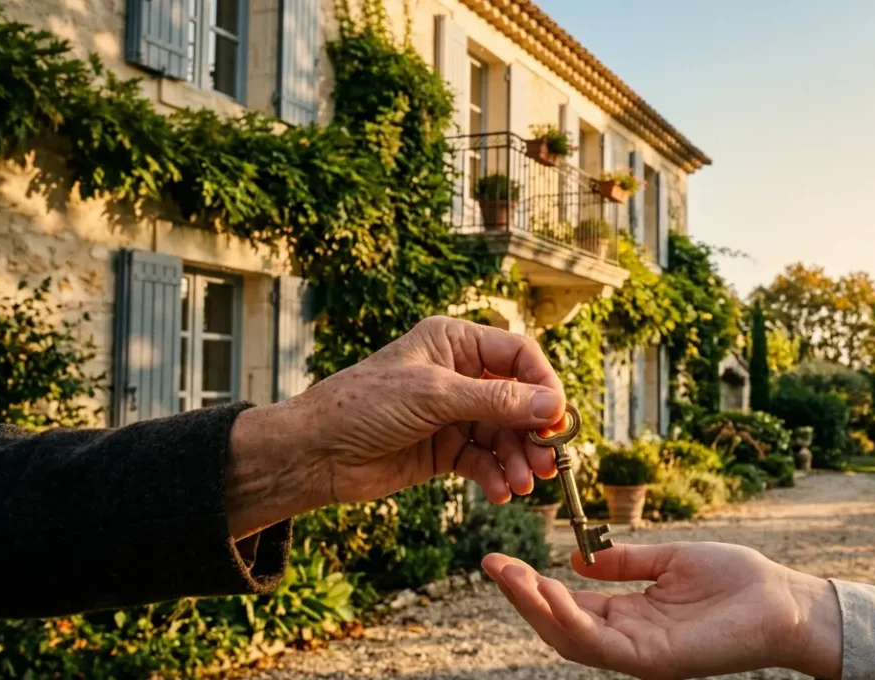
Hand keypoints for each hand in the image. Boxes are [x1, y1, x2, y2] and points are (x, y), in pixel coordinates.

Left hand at [226, 316, 566, 537]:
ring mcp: (453, 413)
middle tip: (549, 462)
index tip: (559, 419)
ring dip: (517, 460)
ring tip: (522, 485)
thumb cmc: (364, 406)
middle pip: (519, 400)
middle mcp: (460, 374)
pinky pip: (484, 460)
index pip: (519, 356)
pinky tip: (499, 493)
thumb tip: (554, 407)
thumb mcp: (435, 397)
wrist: (315, 454)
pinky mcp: (445, 449)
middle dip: (534, 432)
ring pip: (504, 435)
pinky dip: (495, 476)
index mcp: (455, 342)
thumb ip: (497, 402)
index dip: (544, 385)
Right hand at [482, 542, 842, 679]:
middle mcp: (629, 639)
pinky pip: (602, 644)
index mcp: (631, 615)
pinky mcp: (656, 661)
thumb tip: (577, 558)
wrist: (784, 601)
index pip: (570, 604)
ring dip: (536, 608)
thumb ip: (625, 562)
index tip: (500, 559)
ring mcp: (640, 654)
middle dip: (522, 597)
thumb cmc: (736, 581)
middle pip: (560, 625)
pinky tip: (551, 591)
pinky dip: (571, 620)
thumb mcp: (671, 561)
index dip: (533, 585)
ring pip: (572, 639)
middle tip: (491, 565)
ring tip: (509, 575)